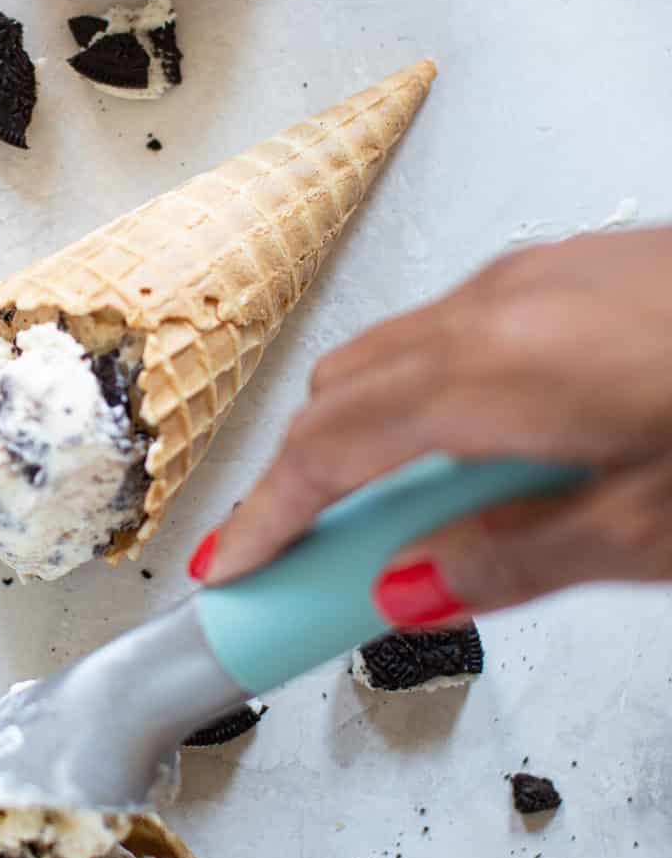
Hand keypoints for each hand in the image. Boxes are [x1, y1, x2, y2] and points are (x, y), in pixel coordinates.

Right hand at [199, 229, 671, 617]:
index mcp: (499, 368)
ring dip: (370, 438)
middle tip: (300, 565)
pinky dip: (428, 401)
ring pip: (397, 357)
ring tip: (398, 526)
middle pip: (343, 393)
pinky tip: (480, 458)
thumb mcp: (648, 526)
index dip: (264, 517)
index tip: (229, 567)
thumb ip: (518, 561)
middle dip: (303, 480)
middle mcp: (503, 302)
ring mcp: (537, 274)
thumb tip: (411, 587)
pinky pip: (456, 334)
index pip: (330, 449)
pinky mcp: (573, 270)